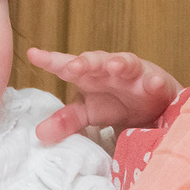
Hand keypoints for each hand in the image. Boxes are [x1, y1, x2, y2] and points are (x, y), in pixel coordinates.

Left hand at [25, 47, 178, 144]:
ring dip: (120, 63)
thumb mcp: (87, 114)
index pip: (66, 66)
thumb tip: (40, 134)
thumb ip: (66, 121)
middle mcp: (109, 70)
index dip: (50, 60)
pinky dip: (155, 82)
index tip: (33, 55)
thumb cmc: (113, 104)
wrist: (149, 107)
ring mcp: (134, 75)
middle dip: (85, 62)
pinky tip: (154, 83)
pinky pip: (155, 82)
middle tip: (74, 66)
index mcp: (88, 76)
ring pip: (126, 63)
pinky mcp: (156, 84)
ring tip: (114, 66)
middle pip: (95, 61)